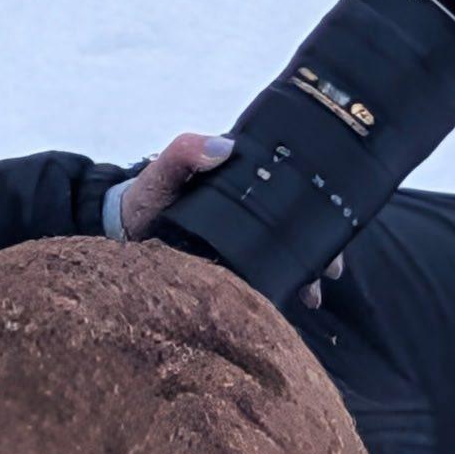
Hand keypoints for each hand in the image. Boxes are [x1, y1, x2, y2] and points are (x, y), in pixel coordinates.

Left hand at [121, 132, 343, 303]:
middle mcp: (249, 214)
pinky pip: (261, 281)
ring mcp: (241, 244)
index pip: (290, 190)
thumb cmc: (147, 195)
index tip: (334, 224)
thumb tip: (223, 147)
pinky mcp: (230, 271)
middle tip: (331, 269)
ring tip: (312, 296)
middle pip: (296, 229)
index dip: (316, 206)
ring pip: (283, 258)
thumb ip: (186, 151)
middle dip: (319, 248)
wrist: (120, 231)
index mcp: (243, 184)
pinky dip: (278, 292)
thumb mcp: (165, 166)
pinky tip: (289, 306)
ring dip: (303, 274)